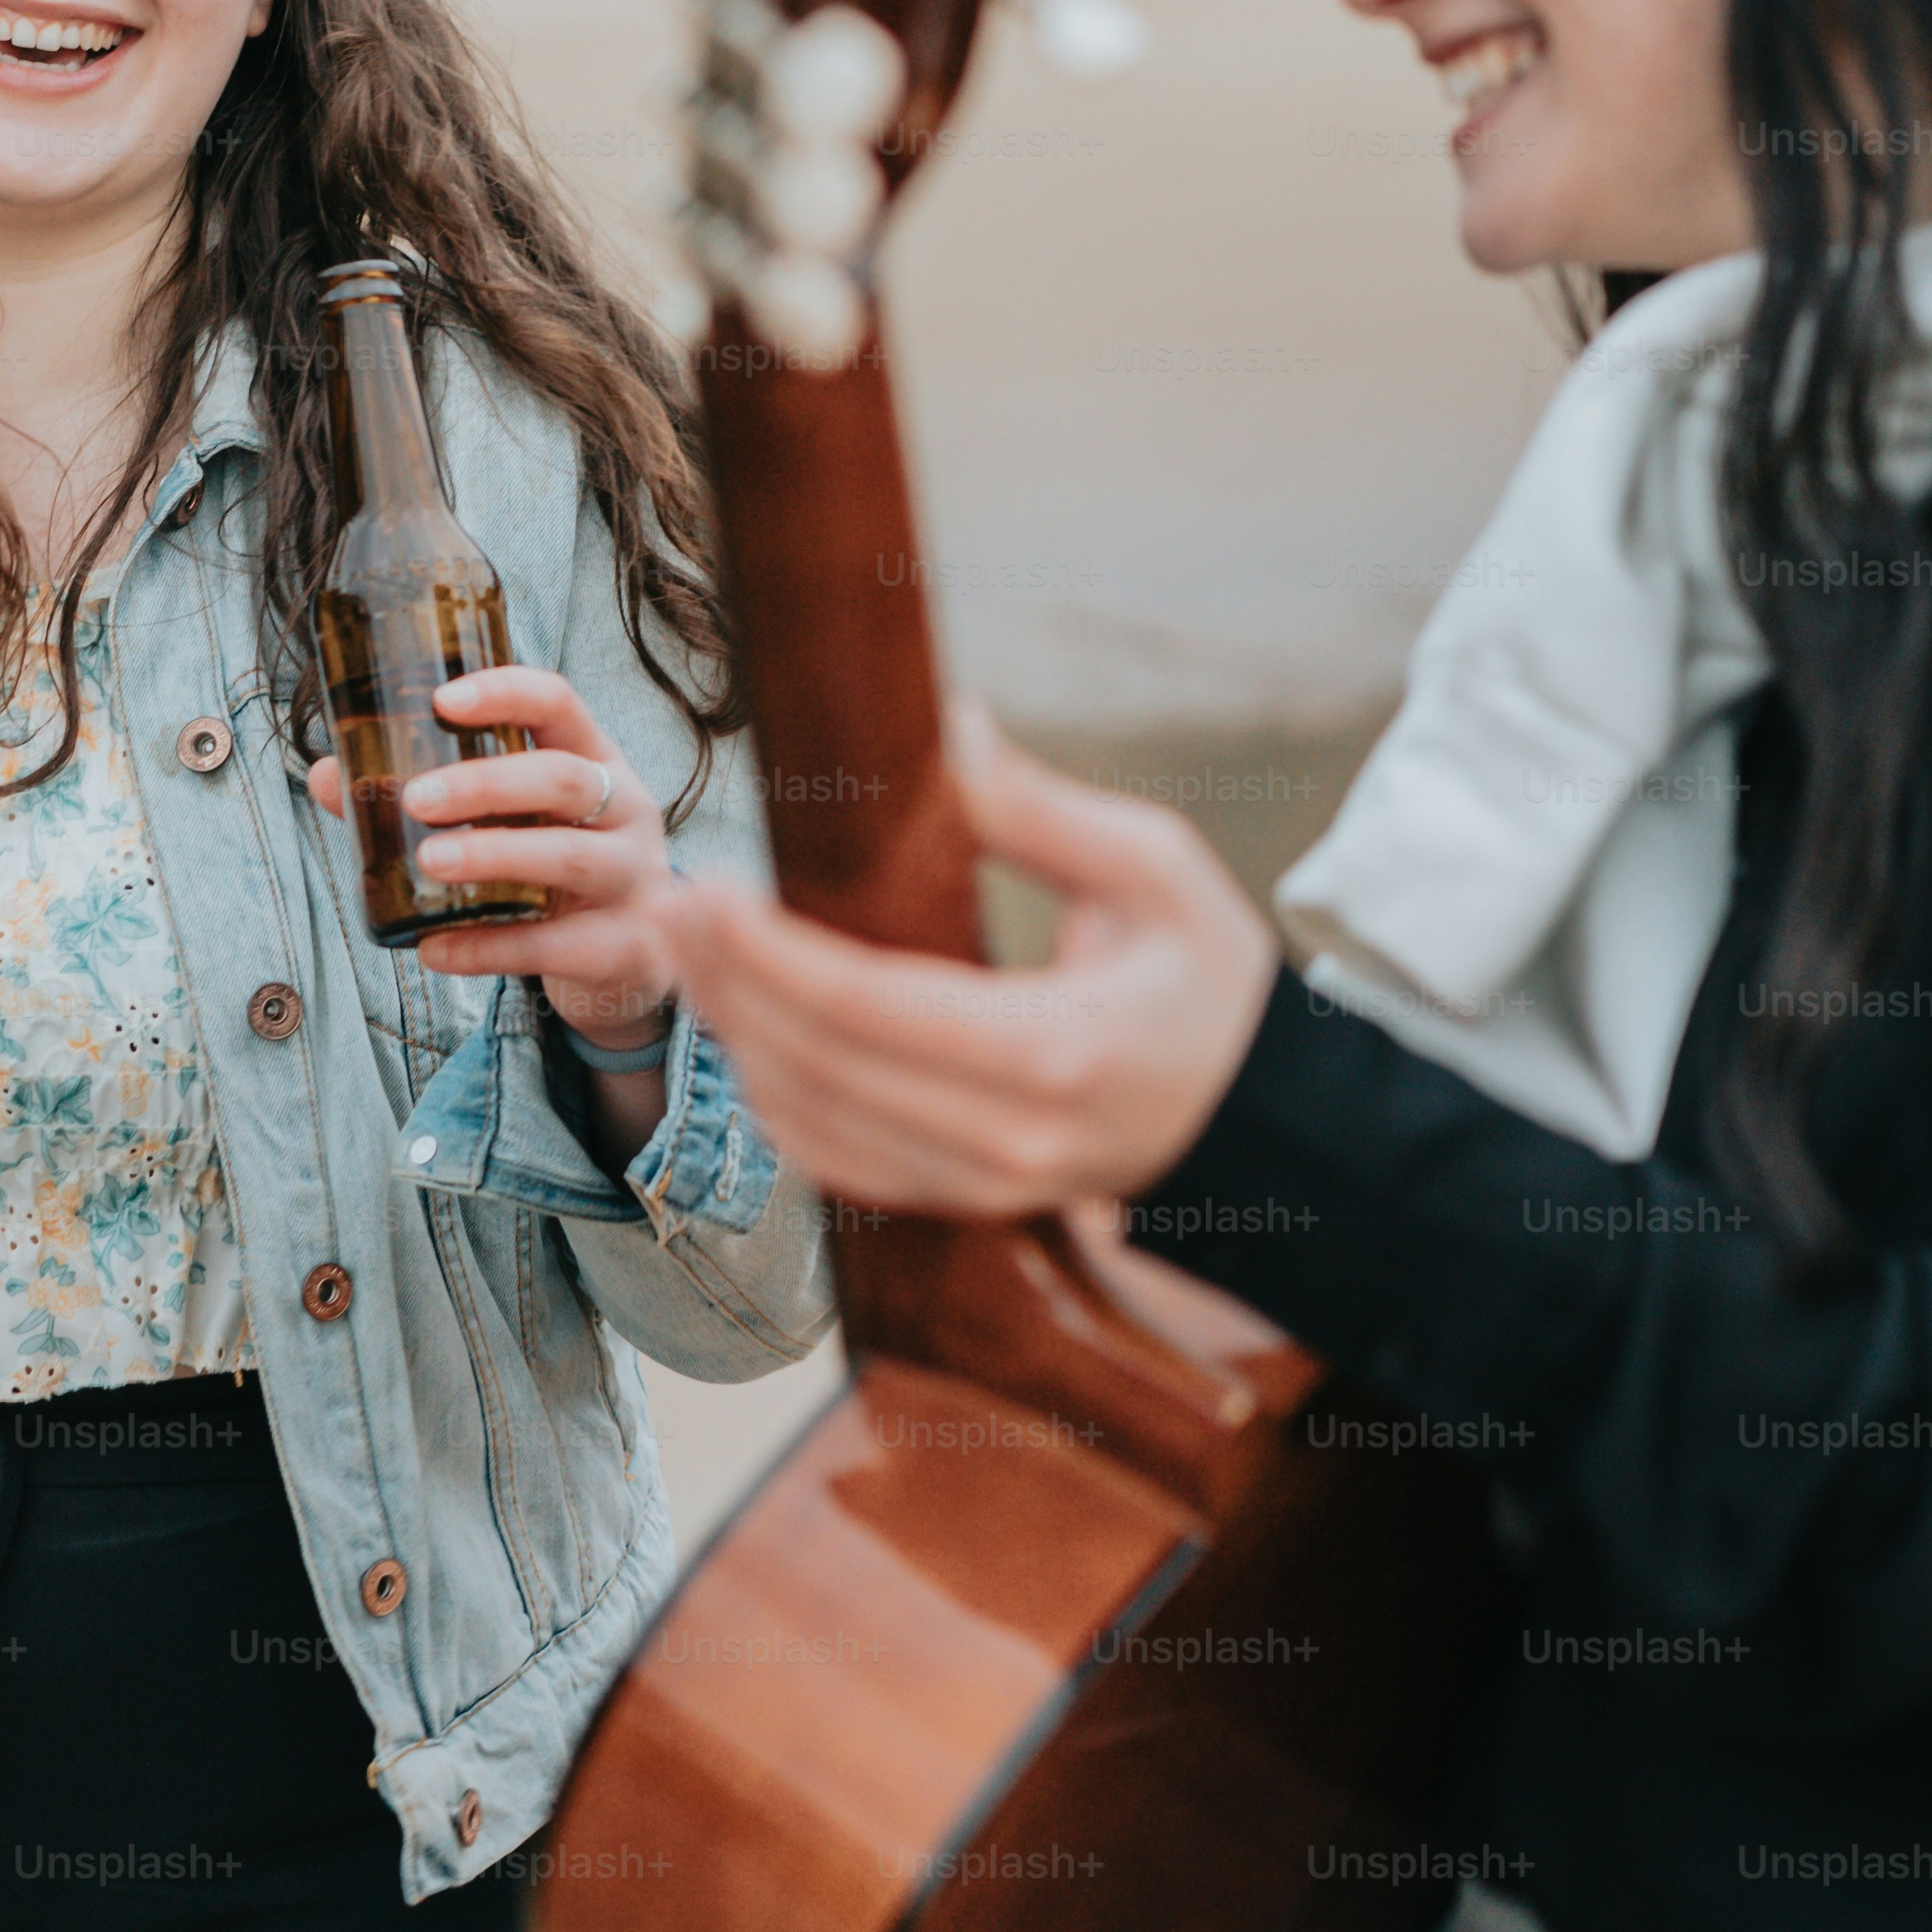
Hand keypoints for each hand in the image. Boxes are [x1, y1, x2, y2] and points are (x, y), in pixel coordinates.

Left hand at [309, 665, 674, 1049]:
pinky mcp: (626, 947)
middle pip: (564, 778)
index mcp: (595, 761)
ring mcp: (633, 880)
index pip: (559, 704)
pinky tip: (435, 950)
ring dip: (493, 855)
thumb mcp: (512, 821)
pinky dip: (491, 948)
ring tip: (429, 863)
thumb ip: (430, 796)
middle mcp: (625, 811)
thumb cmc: (554, 867)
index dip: (505, 693)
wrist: (628, 959)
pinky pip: (557, 946)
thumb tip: (329, 776)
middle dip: (487, 783)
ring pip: (569, 856)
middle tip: (416, 798)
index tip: (442, 700)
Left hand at [644, 700, 1277, 1217]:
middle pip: (817, 1068)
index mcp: (1054, 1053)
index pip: (868, 1009)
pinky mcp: (963, 1201)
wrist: (1262, 1117)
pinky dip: (775, 1097)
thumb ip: (1040, 811)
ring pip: (810, 1126)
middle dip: (727, 984)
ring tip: (690, 951)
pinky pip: (837, 1162)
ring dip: (735, 1039)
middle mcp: (1006, 1140)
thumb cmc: (1216, 983)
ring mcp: (981, 1185)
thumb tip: (945, 730)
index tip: (710, 886)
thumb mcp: (1159, 872)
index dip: (770, 953)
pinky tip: (745, 1027)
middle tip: (670, 900)